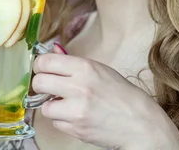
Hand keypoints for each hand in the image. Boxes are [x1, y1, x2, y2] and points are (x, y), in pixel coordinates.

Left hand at [31, 52, 178, 148]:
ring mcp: (77, 110)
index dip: (40, 65)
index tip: (43, 69)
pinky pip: (56, 123)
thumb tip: (54, 50)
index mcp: (85, 67)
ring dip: (52, 106)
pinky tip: (76, 116)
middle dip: (41, 85)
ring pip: (44, 107)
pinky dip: (62, 120)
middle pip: (38, 82)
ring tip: (67, 104)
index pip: (45, 61)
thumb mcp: (100, 70)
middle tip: (49, 87)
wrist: (140, 123)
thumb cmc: (122, 95)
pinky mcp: (76, 129)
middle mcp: (79, 87)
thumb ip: (74, 62)